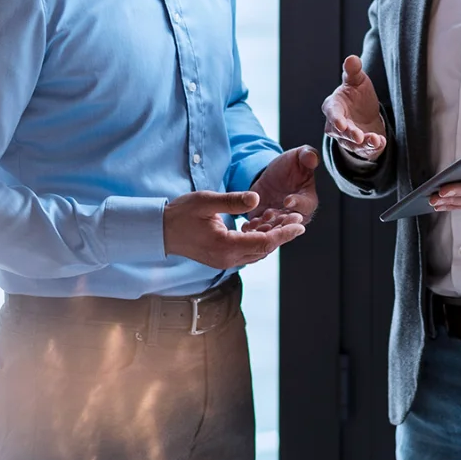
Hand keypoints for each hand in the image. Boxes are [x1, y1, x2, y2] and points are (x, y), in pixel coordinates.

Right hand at [164, 191, 303, 269]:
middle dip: (282, 234)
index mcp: (225, 246)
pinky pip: (247, 251)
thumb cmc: (181, 214)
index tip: (300, 224)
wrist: (160, 231)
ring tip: (283, 219)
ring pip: (257, 251)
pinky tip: (262, 223)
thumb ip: (233, 201)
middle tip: (297, 219)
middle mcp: (227, 259)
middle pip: (264, 249)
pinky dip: (258, 239)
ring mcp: (224, 260)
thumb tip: (257, 199)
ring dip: (271, 237)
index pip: (263, 243)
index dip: (284, 234)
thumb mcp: (206, 201)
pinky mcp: (221, 258)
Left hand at [242, 146, 319, 231]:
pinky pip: (260, 228)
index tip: (287, 200)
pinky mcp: (265, 222)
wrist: (272, 175)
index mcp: (308, 199)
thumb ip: (307, 155)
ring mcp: (280, 220)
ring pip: (275, 228)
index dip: (298, 204)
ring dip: (266, 227)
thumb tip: (312, 157)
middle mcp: (296, 214)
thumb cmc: (290, 165)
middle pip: (290, 222)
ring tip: (256, 222)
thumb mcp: (298, 156)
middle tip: (270, 214)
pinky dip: (254, 228)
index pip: (306, 205)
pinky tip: (246, 226)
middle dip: (280, 220)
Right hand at [322, 55, 386, 159]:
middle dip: (350, 135)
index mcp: (333, 106)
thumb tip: (351, 59)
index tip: (341, 124)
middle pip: (341, 132)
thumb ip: (353, 71)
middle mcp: (336, 125)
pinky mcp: (359, 147)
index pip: (332, 113)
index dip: (336, 119)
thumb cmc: (356, 94)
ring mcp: (346, 138)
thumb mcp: (357, 80)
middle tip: (359, 136)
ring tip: (374, 140)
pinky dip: (372, 148)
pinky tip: (380, 142)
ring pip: (353, 143)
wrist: (366, 112)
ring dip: (364, 143)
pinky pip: (364, 150)